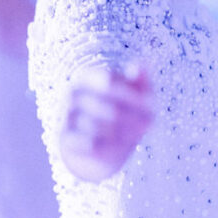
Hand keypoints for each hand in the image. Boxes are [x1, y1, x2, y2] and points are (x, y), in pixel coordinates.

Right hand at [59, 63, 153, 182]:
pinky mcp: (64, 138)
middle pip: (112, 107)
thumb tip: (142, 64)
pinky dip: (109, 148)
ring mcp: (66, 115)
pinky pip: (92, 144)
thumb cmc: (117, 119)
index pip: (111, 81)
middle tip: (149, 126)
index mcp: (88, 76)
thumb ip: (139, 82)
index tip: (152, 108)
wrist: (92, 154)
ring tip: (134, 138)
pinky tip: (117, 149)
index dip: (135, 96)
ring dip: (125, 135)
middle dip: (135, 119)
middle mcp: (73, 93)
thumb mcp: (133, 99)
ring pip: (104, 127)